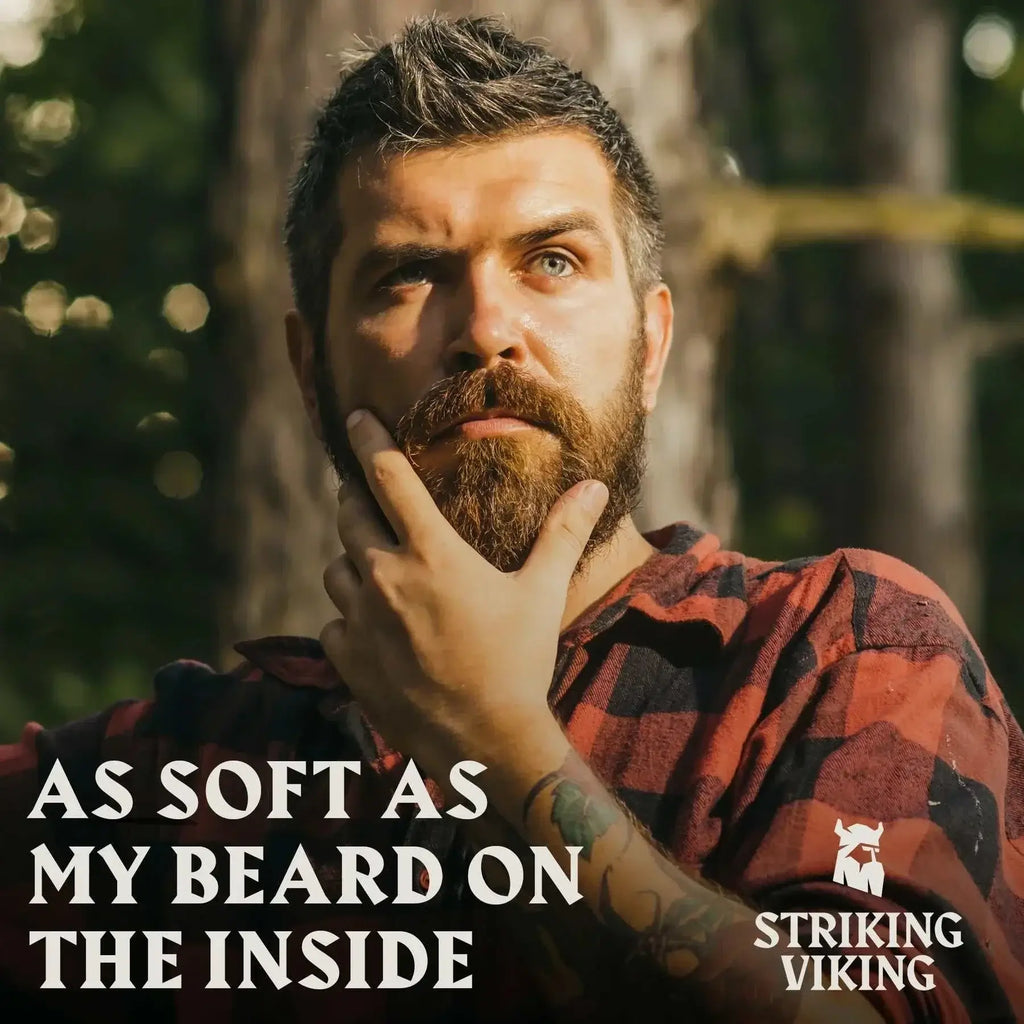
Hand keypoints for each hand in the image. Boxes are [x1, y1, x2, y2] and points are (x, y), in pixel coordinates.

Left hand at [319, 410, 607, 782]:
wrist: (486, 742)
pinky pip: (334, 621)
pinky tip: (377, 630)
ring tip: (379, 570)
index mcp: (432, 553)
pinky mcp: (347, 658)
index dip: (368, 439)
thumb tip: (593, 488)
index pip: (387, 477)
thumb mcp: (542, 592)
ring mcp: (360, 620)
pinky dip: (350, 617)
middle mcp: (385, 577)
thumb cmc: (519, 661)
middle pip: (349, 515)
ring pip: (336, 569)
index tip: (355, 418)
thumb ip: (562, 534)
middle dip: (356, 500)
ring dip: (352, 561)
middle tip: (371, 500)